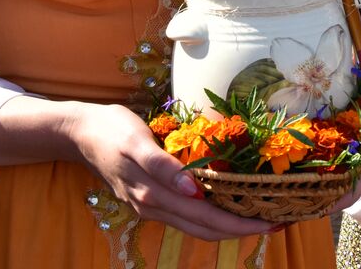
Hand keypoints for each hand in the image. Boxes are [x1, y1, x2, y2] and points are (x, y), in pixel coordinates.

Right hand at [66, 103, 273, 240]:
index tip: (271, 221)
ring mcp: (150, 207)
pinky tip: (228, 208)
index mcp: (155, 195)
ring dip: (229, 227)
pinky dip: (211, 218)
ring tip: (261, 219)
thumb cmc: (113, 130)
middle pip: (206, 230)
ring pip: (197, 228)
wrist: (80, 133)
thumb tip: (193, 189)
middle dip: (243, 230)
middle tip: (279, 223)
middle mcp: (155, 207)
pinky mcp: (148, 200)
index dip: (241, 224)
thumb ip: (163, 166)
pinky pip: (186, 217)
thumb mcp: (137, 141)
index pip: (207, 219)